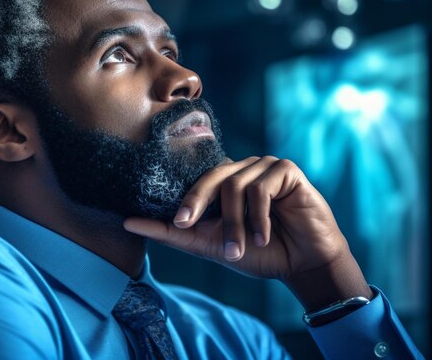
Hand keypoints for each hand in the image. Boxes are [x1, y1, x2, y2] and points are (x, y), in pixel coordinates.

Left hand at [124, 156, 372, 310]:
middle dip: (199, 205)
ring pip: (235, 185)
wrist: (303, 264)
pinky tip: (264, 236)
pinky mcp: (286, 170)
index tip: (174, 223)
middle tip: (188, 227)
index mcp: (224, 183)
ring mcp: (264, 167)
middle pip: (212, 177)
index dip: (186, 200)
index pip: (197, 181)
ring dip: (236, 223)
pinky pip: (262, 186)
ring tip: (241, 249)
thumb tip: (128, 222)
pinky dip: (259, 216)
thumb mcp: (212, 245)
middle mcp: (242, 170)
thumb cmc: (259, 253)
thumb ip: (174, 233)